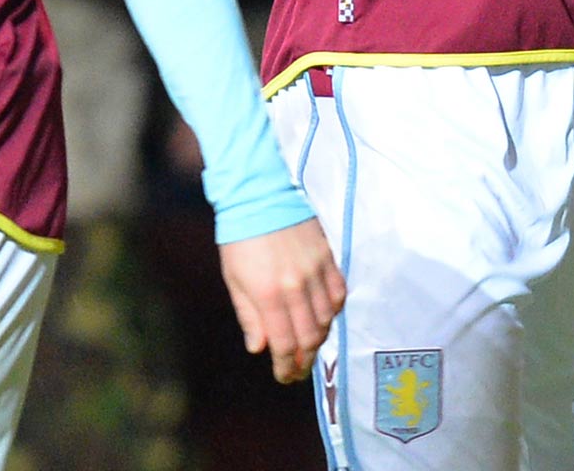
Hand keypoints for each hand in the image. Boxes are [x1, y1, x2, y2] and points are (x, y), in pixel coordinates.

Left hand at [218, 215, 346, 383]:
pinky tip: (325, 317)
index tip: (285, 377)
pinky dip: (334, 310)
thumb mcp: (234, 279)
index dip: (286, 366)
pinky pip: (339, 292)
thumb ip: (249, 316)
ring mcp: (316, 271)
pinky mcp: (328, 256)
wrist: (260, 196)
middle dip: (304, 359)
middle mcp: (296, 287)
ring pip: (327, 318)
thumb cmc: (240, 239)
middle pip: (309, 336)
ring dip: (320, 337)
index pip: (285, 343)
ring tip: (310, 346)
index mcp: (269, 294)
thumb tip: (259, 348)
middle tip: (298, 370)